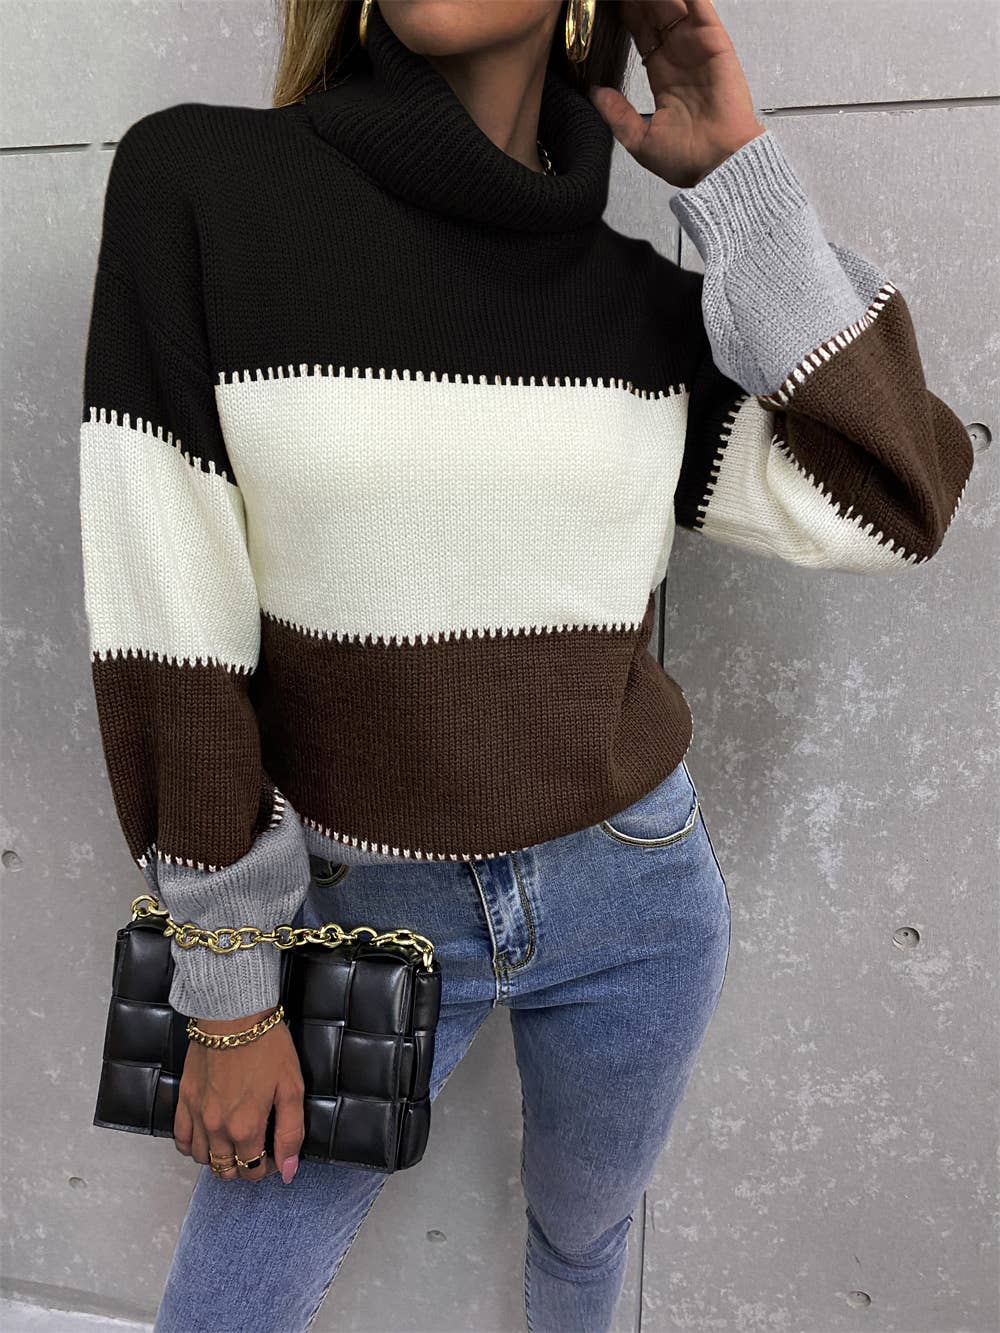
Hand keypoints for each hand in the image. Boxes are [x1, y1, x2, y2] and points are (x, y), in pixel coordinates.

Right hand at [174, 1007, 304, 1183]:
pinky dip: (192, 1146)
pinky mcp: (185, 1100)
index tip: (275, 1153)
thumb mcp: (291, 1088)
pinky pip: (181, 1139)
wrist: (233, 1015)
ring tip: (235, 1142)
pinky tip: (207, 1137)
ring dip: (219, 1159)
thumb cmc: (266, 1046)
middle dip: (245, 1167)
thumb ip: (290, 1133)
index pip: (254, 1171)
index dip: (268, 1167)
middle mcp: (217, 1128)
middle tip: (258, 1148)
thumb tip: (288, 1170)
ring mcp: (197, 1115)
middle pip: (227, 1170)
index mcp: (246, 1128)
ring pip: (203, 1159)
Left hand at [588, 0, 765, 187]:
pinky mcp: (715, 44)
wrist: (718, 165)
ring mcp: (698, 49)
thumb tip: (595, 95)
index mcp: (664, 78)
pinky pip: (702, 9)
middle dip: (639, 1)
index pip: (643, 36)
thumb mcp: (640, 139)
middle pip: (657, 15)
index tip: (612, 5)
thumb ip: (617, 114)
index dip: (628, 17)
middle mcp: (680, 59)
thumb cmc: (688, 160)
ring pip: (676, 6)